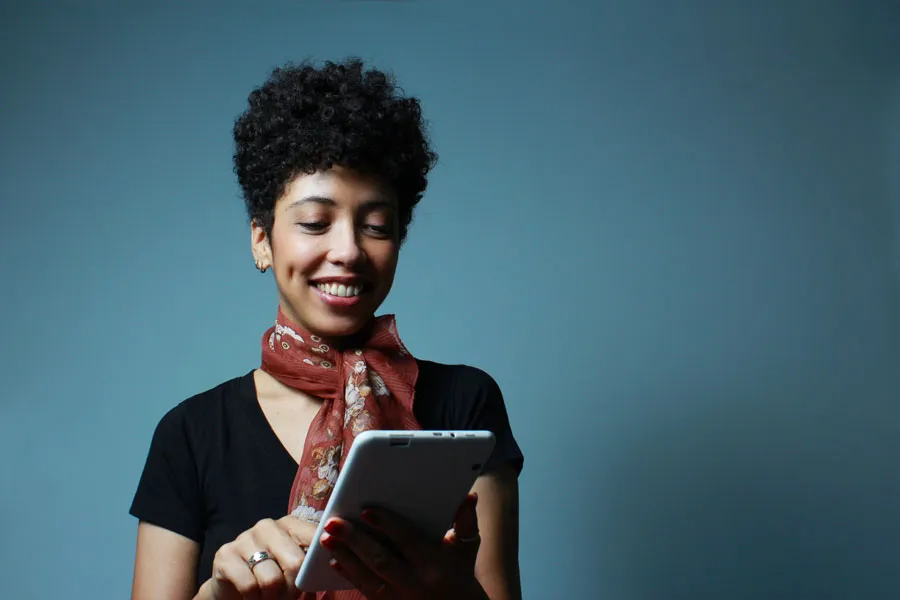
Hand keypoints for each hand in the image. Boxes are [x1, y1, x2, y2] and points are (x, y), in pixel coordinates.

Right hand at [198, 515, 316, 599]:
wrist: (232, 589)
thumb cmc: (271, 578)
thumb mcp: (293, 569)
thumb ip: (311, 563)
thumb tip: (333, 564)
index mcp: (291, 524)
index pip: (315, 538)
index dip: (321, 563)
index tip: (321, 579)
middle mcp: (268, 526)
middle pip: (296, 563)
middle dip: (295, 589)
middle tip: (291, 597)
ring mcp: (245, 538)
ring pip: (272, 580)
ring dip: (274, 598)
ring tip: (271, 597)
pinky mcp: (225, 554)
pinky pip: (250, 586)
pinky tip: (254, 597)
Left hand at [319, 493, 486, 598]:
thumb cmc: (460, 571)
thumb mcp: (467, 547)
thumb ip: (466, 521)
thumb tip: (468, 496)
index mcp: (434, 564)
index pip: (408, 541)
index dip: (388, 525)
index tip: (367, 511)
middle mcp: (415, 583)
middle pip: (381, 560)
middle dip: (355, 541)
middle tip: (333, 522)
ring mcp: (400, 598)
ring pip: (368, 578)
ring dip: (346, 557)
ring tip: (327, 539)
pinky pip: (365, 592)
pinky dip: (349, 576)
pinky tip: (334, 561)